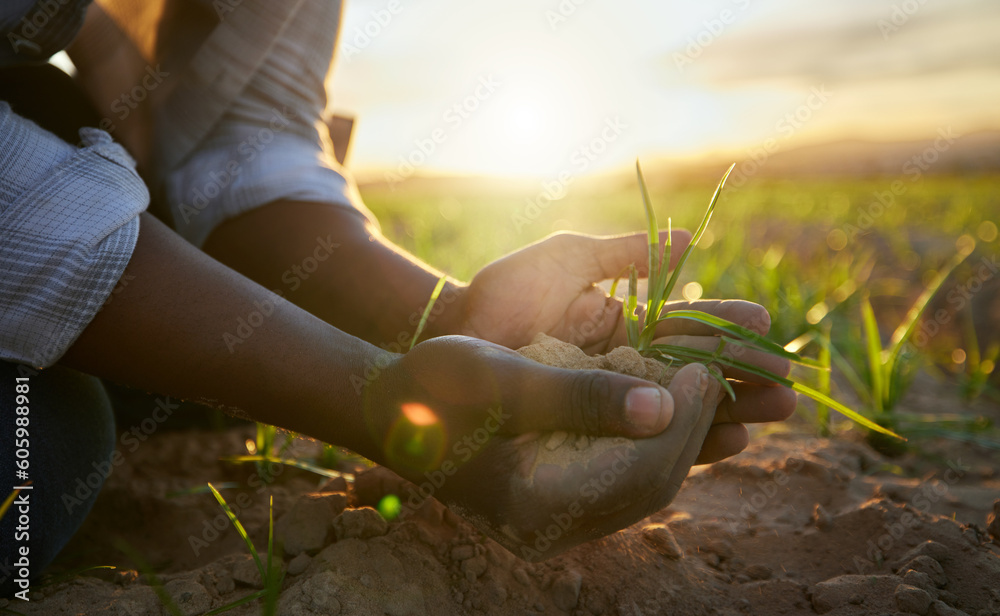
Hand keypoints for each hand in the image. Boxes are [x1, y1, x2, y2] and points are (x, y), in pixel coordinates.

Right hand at [363, 335, 719, 560]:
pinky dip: (650, 443)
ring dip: (679, 437)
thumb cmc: (437, 384)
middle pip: (646, 485)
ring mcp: (553, 521)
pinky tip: (670, 408)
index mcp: (532, 504)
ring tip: (704, 386)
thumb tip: (660, 406)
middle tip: (714, 371)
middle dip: (691, 429)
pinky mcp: (554, 504)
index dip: (681, 420)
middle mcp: (548, 527)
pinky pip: (621, 479)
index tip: (703, 367)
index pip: (636, 472)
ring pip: (640, 485)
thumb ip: (580, 396)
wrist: (392, 408)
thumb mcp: (505, 378)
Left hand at [456, 231, 795, 464]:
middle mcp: (627, 363)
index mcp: (627, 321)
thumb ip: (625, 253)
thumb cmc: (506, 290)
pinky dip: (687, 442)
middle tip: (788, 386)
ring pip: (681, 409)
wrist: (453, 334)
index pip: (690, 327)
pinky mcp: (593, 430)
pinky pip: (646, 441)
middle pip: (697, 373)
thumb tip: (690, 241)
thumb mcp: (567, 260)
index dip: (729, 328)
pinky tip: (724, 443)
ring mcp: (611, 398)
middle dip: (743, 378)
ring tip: (773, 414)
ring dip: (728, 412)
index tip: (768, 327)